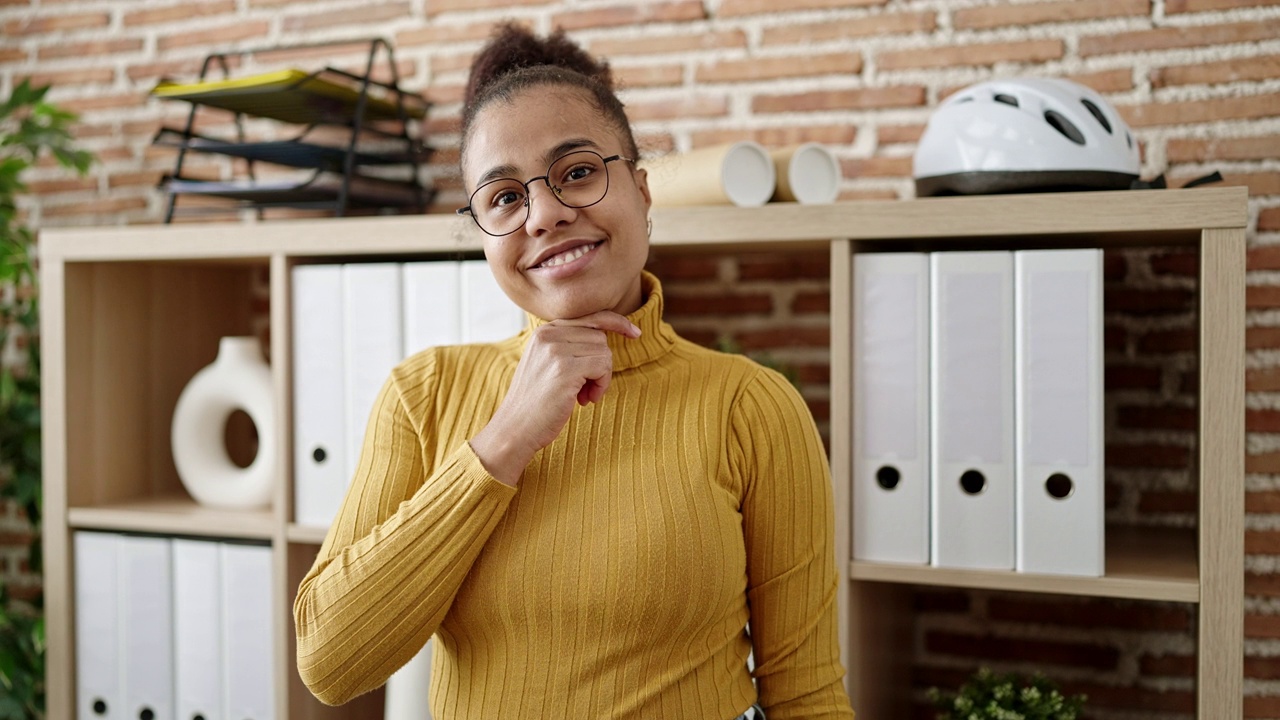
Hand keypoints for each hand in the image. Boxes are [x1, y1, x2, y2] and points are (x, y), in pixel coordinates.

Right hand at [470, 311, 639, 485]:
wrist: (514, 429)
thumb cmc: (535, 403)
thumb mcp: (547, 365)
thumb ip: (568, 348)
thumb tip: (604, 340)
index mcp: (544, 331)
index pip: (590, 316)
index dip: (616, 322)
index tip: (634, 333)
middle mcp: (548, 334)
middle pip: (600, 337)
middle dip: (600, 364)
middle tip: (586, 389)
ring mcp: (556, 350)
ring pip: (604, 352)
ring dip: (601, 377)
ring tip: (584, 396)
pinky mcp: (565, 369)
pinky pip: (603, 367)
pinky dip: (601, 384)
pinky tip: (586, 400)